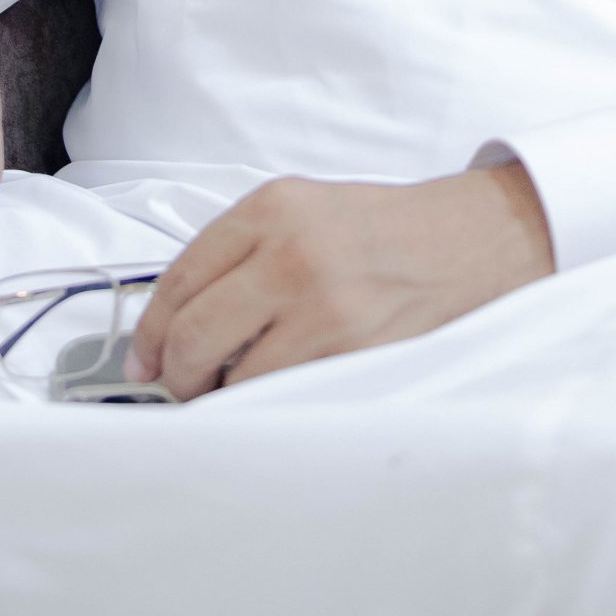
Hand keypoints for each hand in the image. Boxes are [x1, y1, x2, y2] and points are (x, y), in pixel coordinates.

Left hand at [125, 164, 554, 398]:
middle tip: (185, 386)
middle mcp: (292, 253)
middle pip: (195, 335)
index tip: (144, 360)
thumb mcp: (305, 209)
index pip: (179, 280)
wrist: (471, 241)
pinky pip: (285, 398)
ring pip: (235, 379)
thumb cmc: (381, 230)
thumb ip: (241, 251)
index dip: (151, 332)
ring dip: (225, 397)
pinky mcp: (355, 354)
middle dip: (179, 374)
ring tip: (237, 392)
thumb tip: (172, 324)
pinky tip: (278, 396)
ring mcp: (325, 308)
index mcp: (272, 208)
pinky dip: (270, 407)